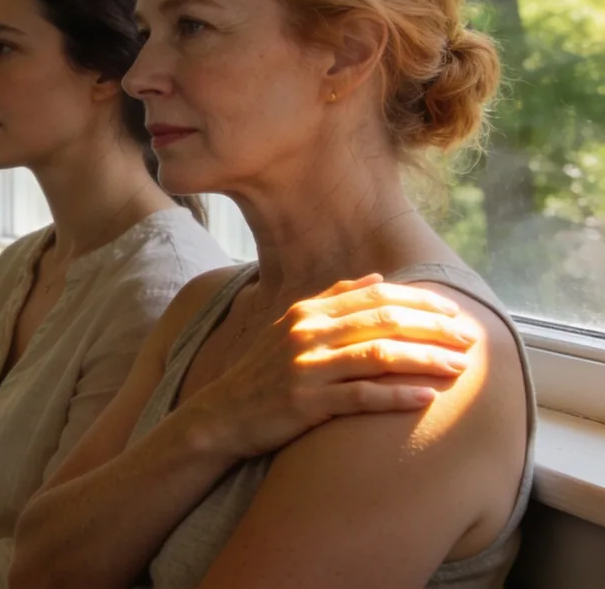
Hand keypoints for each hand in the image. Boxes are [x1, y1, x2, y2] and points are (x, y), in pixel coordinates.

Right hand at [191, 273, 474, 459]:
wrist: (222, 414)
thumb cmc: (263, 373)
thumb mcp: (290, 327)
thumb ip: (331, 301)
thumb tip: (376, 278)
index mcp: (308, 312)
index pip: (376, 297)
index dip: (420, 302)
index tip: (454, 312)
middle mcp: (307, 333)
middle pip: (384, 322)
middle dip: (434, 328)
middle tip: (470, 338)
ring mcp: (306, 368)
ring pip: (379, 356)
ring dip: (426, 360)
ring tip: (460, 367)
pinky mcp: (306, 403)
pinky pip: (362, 397)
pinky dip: (398, 396)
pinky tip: (428, 397)